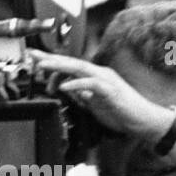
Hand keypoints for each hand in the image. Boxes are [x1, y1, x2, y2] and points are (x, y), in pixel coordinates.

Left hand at [29, 50, 175, 140]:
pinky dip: (77, 84)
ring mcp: (106, 81)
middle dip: (51, 58)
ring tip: (43, 66)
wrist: (142, 120)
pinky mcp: (111, 91)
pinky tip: (64, 86)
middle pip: (72, 63)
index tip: (34, 59)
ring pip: (80, 69)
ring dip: (60, 66)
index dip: (51, 61)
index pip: (69, 66)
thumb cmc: (119, 111)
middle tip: (33, 56)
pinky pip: (92, 84)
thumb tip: (66, 89)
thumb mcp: (92, 103)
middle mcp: (99, 74)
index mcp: (94, 77)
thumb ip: (79, 95)